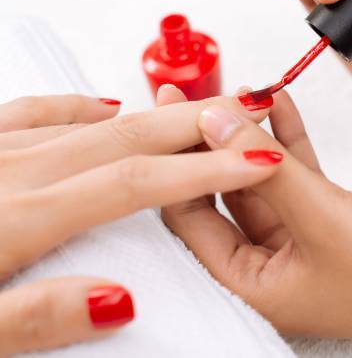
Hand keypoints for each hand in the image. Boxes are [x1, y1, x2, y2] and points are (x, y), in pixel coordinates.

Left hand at [0, 90, 280, 354]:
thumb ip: (40, 317)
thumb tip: (117, 301)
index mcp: (16, 221)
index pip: (134, 184)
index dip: (204, 169)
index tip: (256, 160)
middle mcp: (14, 175)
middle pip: (126, 137)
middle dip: (197, 123)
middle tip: (248, 107)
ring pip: (90, 120)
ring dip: (153, 114)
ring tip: (204, 109)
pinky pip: (40, 111)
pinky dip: (82, 105)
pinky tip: (106, 107)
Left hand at [163, 90, 351, 347]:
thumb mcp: (323, 217)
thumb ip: (266, 166)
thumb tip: (213, 119)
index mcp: (250, 284)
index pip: (189, 219)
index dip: (177, 162)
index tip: (169, 111)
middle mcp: (266, 266)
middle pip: (220, 194)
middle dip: (209, 143)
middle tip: (189, 93)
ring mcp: (298, 240)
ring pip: (258, 179)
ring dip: (250, 136)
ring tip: (236, 87)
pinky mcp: (327, 219)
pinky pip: (295, 173)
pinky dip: (288, 140)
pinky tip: (281, 101)